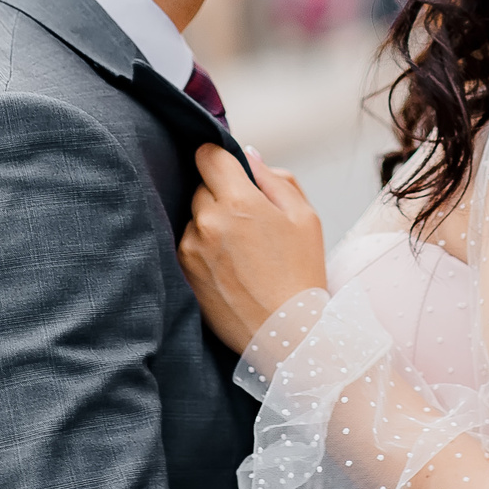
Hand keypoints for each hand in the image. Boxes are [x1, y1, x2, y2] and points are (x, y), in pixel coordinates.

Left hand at [178, 144, 327, 353]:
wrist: (288, 334)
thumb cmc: (301, 274)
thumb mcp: (304, 217)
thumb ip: (274, 178)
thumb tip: (249, 155)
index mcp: (238, 201)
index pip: (207, 155)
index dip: (219, 157)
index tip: (229, 169)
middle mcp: (207, 221)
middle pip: (202, 186)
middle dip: (221, 195)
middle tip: (249, 221)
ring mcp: (190, 249)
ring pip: (194, 217)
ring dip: (211, 223)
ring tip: (242, 252)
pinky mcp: (183, 273)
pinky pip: (188, 245)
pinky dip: (203, 249)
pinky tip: (230, 269)